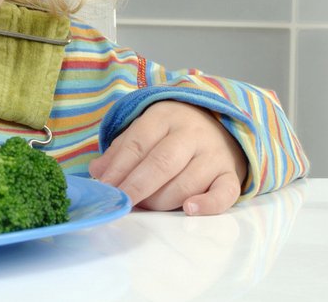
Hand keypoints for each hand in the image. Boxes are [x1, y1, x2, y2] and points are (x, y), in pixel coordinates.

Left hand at [88, 100, 247, 215]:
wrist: (217, 123)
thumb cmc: (170, 133)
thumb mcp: (143, 130)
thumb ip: (120, 151)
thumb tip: (96, 172)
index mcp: (164, 117)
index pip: (138, 142)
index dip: (119, 168)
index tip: (105, 188)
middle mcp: (191, 133)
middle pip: (162, 162)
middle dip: (137, 186)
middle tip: (121, 202)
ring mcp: (214, 154)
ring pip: (188, 181)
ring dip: (162, 200)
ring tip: (145, 206)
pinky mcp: (230, 174)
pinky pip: (225, 193)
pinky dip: (208, 204)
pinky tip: (189, 209)